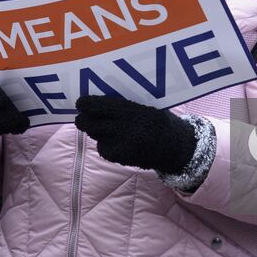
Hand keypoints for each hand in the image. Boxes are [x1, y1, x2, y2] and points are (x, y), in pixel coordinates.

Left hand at [75, 94, 195, 174]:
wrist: (175, 147)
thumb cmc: (160, 121)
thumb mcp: (147, 105)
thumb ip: (126, 104)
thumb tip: (99, 98)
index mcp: (134, 111)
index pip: (102, 106)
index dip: (87, 104)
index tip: (80, 102)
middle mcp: (126, 129)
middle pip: (92, 124)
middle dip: (83, 119)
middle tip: (81, 115)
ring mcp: (123, 145)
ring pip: (96, 136)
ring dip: (92, 130)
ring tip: (94, 124)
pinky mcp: (122, 158)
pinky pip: (103, 149)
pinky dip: (103, 143)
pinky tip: (109, 138)